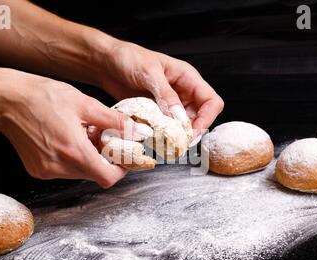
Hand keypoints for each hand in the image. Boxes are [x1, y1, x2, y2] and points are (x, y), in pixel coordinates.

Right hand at [0, 70, 141, 187]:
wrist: (5, 100)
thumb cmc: (41, 97)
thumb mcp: (84, 103)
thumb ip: (113, 121)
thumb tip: (135, 131)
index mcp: (73, 150)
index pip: (108, 178)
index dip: (121, 170)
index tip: (123, 157)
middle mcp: (59, 166)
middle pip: (95, 175)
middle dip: (104, 159)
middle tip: (103, 138)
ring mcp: (46, 171)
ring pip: (80, 173)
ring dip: (88, 159)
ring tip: (83, 135)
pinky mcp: (37, 170)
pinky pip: (64, 171)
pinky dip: (72, 159)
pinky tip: (68, 139)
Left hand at [99, 41, 223, 134]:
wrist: (105, 63)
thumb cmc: (128, 58)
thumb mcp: (149, 73)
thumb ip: (166, 94)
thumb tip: (180, 117)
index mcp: (187, 77)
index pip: (211, 101)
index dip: (207, 118)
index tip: (192, 132)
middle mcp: (182, 91)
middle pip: (200, 117)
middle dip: (191, 131)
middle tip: (178, 143)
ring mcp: (169, 103)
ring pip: (183, 125)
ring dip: (177, 136)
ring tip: (166, 144)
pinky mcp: (156, 112)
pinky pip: (166, 127)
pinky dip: (162, 135)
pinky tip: (154, 139)